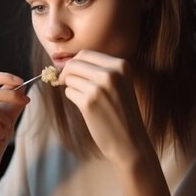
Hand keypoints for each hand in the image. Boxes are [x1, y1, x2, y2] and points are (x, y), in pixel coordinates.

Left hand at [58, 50, 151, 165]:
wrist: (130, 141)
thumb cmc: (122, 113)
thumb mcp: (120, 84)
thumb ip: (100, 70)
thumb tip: (69, 62)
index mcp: (121, 65)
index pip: (86, 53)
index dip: (74, 63)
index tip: (70, 72)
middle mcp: (111, 74)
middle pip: (74, 63)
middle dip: (66, 73)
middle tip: (64, 83)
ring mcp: (99, 88)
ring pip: (70, 78)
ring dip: (72, 87)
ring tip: (86, 99)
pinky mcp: (88, 103)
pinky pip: (69, 92)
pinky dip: (73, 98)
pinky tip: (86, 108)